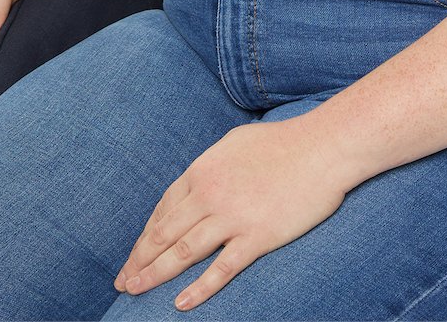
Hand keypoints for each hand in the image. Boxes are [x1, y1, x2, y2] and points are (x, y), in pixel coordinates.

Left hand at [114, 118, 348, 311]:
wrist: (324, 147)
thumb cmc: (284, 142)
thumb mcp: (235, 143)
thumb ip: (212, 166)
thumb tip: (196, 185)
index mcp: (204, 170)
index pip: (164, 208)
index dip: (145, 235)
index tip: (135, 253)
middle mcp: (210, 194)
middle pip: (164, 233)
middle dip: (139, 260)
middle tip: (122, 282)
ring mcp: (232, 217)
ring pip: (182, 253)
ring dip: (155, 275)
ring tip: (135, 292)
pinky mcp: (257, 237)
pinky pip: (221, 269)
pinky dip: (199, 289)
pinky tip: (181, 304)